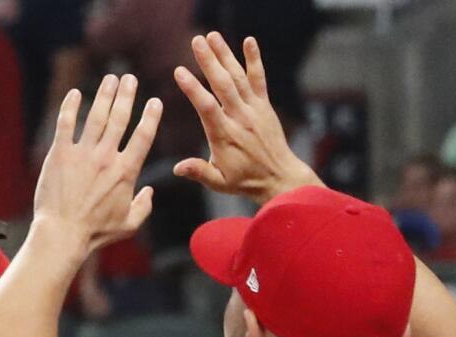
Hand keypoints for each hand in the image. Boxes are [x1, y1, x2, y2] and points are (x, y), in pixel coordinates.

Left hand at [32, 74, 162, 255]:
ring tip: (110, 78)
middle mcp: (106, 157)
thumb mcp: (128, 225)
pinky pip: (66, 124)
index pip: (144, 136)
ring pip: (96, 116)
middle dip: (127, 95)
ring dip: (105, 94)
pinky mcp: (60, 154)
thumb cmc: (95, 233)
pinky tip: (75, 93)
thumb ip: (144, 207)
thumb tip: (150, 191)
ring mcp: (83, 154)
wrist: (62, 233)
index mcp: (126, 171)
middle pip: (120, 118)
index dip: (151, 116)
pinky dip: (70, 106)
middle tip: (129, 78)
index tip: (154, 101)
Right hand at [173, 34, 321, 204]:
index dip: (193, 88)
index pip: (207, 107)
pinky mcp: (264, 105)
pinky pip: (259, 79)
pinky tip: (248, 41)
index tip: (179, 72)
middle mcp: (240, 118)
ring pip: (238, 77)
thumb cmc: (244, 180)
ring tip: (212, 36)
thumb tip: (176, 168)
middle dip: (209, 61)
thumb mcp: (218, 182)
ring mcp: (254, 109)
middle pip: (223, 85)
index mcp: (224, 136)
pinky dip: (254, 60)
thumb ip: (198, 172)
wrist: (279, 177)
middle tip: (195, 41)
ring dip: (225, 55)